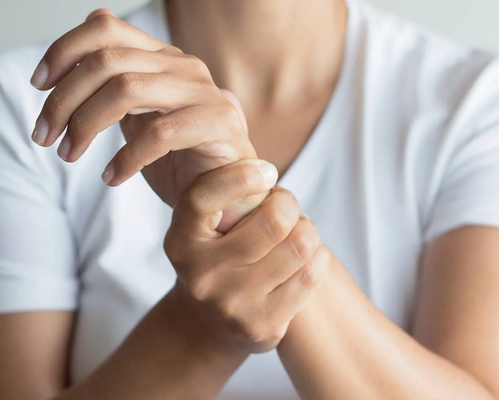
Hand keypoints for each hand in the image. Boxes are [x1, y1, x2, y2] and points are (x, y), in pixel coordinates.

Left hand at [30, 9, 257, 229]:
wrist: (229, 196)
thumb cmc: (181, 157)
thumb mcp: (140, 114)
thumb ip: (117, 77)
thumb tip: (88, 24)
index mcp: (162, 57)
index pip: (105, 28)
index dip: (64, 50)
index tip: (38, 84)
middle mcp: (183, 66)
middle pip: (107, 62)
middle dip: (64, 99)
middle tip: (44, 137)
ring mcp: (205, 92)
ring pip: (127, 90)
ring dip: (86, 124)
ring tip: (69, 154)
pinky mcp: (220, 124)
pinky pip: (161, 134)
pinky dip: (127, 158)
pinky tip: (112, 177)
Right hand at [164, 159, 331, 352]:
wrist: (206, 326)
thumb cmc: (217, 254)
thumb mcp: (205, 225)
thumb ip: (226, 196)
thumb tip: (263, 173)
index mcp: (181, 240)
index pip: (203, 198)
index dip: (240, 178)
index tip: (266, 171)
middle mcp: (200, 274)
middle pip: (273, 221)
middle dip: (288, 204)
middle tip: (285, 207)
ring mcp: (231, 304)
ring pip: (299, 246)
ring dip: (307, 231)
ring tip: (295, 232)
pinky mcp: (262, 325)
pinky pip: (311, 274)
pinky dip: (317, 257)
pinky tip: (305, 257)